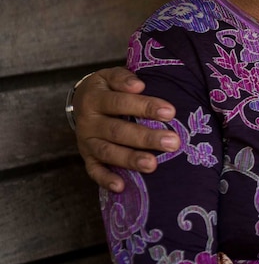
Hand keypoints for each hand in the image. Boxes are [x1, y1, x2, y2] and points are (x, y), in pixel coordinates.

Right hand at [74, 67, 178, 191]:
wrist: (80, 100)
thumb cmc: (107, 88)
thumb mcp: (110, 76)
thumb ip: (124, 78)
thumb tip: (139, 85)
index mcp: (95, 98)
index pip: (121, 103)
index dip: (145, 107)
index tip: (170, 112)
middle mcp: (88, 122)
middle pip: (118, 131)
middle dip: (146, 137)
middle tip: (172, 142)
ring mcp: (86, 142)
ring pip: (108, 152)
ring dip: (130, 160)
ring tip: (153, 165)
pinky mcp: (87, 157)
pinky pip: (94, 171)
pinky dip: (106, 180)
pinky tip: (121, 187)